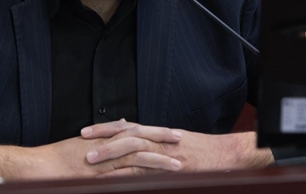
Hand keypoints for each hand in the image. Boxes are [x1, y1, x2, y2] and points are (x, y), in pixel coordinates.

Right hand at [0, 119, 182, 179]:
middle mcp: (104, 145)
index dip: (153, 131)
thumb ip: (105, 135)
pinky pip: (122, 174)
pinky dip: (139, 175)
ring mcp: (101, 160)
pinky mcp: (96, 175)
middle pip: (138, 138)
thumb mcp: (82, 143)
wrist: (36, 166)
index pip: (133, 131)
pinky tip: (154, 177)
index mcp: (102, 138)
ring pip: (135, 156)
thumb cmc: (56, 157)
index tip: (169, 132)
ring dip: (158, 159)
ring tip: (178, 162)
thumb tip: (125, 124)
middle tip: (181, 138)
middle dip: (160, 138)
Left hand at [81, 120, 273, 175]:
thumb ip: (153, 142)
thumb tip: (133, 140)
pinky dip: (130, 172)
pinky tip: (115, 178)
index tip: (86, 131)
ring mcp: (163, 151)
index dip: (105, 128)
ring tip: (91, 159)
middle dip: (101, 136)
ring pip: (132, 147)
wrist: (224, 155)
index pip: (125, 126)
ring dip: (110, 152)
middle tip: (81, 140)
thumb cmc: (199, 151)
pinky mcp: (171, 165)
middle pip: (124, 132)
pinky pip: (147, 167)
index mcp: (155, 133)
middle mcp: (156, 137)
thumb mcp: (172, 143)